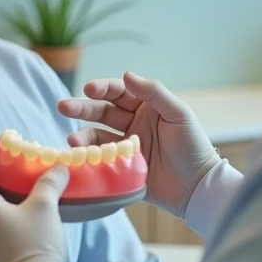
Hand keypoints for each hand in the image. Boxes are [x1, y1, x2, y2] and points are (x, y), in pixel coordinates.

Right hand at [59, 71, 220, 218]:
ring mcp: (126, 146)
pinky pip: (101, 159)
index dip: (102, 89)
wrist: (198, 186)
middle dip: (82, 108)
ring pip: (98, 136)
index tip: (88, 89)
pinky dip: (89, 157)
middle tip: (63, 106)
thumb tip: (127, 74)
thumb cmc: (193, 146)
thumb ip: (154, 93)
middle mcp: (133, 123)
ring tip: (73, 140)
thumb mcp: (178, 114)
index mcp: (146, 106)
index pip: (118, 92)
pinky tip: (80, 156)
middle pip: (102, 111)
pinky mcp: (122, 168)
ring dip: (83, 135)